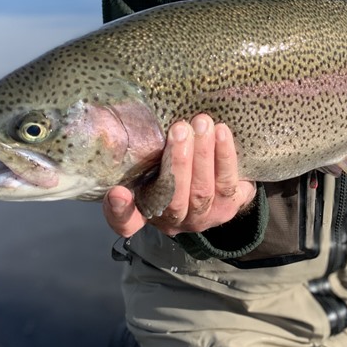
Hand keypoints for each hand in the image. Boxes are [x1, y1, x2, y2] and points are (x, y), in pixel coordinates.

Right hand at [101, 114, 256, 237]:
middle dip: (178, 162)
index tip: (118, 192)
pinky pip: (228, 183)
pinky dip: (225, 156)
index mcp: (148, 212)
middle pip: (174, 198)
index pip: (127, 221)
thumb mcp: (154, 166)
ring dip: (203, 155)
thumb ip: (143, 157)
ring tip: (202, 124)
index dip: (120, 211)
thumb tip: (130, 131)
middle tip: (180, 128)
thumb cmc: (178, 169)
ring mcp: (203, 217)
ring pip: (202, 190)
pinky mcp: (229, 208)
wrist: (219, 181)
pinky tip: (222, 132)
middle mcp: (174, 220)